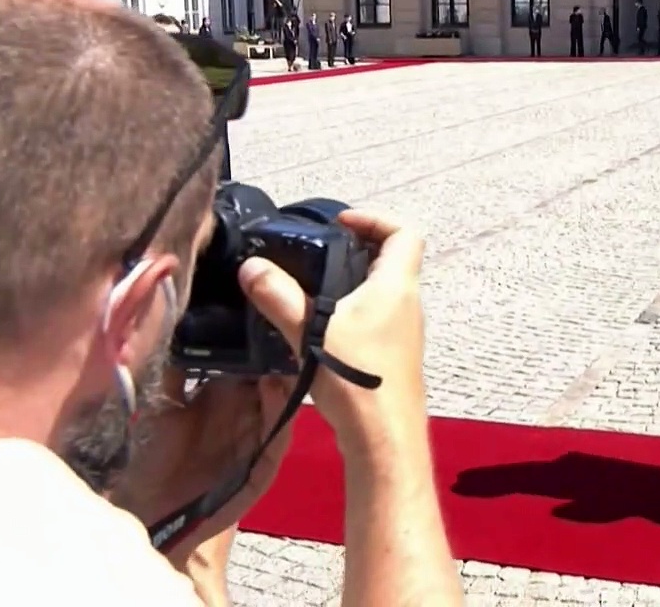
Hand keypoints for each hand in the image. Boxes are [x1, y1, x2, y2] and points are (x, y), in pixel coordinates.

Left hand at [107, 330, 298, 566]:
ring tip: (287, 345)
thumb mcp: (163, 406)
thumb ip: (176, 375)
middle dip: (279, 351)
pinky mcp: (261, 466)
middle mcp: (245, 414)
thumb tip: (180, 329)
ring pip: (282, 403)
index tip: (258, 304)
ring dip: (287, 377)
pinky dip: (279, 412)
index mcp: (225, 397)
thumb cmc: (154, 458)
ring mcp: (257, 440)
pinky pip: (278, 437)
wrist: (150, 509)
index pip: (249, 361)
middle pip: (271, 377)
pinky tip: (275, 387)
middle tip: (284, 315)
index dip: (256, 337)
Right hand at [248, 209, 427, 457]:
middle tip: (314, 252)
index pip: (404, 232)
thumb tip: (251, 267)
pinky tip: (315, 328)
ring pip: (381, 292)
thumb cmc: (358, 380)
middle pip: (391, 259)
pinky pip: (374, 319)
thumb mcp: (311, 332)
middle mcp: (408, 304)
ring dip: (349, 283)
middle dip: (354, 249)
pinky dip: (349, 312)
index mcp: (398, 286)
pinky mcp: (393, 358)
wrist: (384, 441)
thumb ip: (278, 296)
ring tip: (307, 287)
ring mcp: (403, 333)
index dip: (375, 218)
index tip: (339, 223)